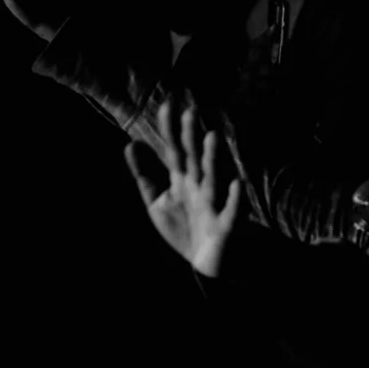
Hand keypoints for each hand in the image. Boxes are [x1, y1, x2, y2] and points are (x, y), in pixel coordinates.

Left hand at [124, 97, 243, 278]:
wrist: (207, 264)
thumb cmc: (184, 229)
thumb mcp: (158, 202)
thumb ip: (145, 175)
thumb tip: (131, 144)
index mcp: (183, 181)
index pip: (175, 150)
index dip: (170, 130)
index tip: (167, 103)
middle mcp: (200, 187)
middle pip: (194, 159)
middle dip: (192, 137)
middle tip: (190, 111)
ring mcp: (214, 204)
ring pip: (214, 178)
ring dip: (213, 159)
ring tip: (212, 137)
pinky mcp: (226, 225)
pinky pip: (232, 210)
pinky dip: (235, 198)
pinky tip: (237, 182)